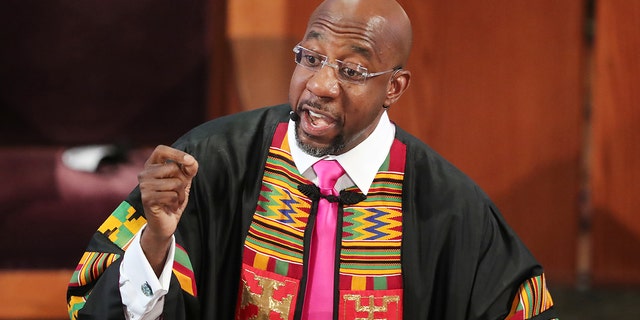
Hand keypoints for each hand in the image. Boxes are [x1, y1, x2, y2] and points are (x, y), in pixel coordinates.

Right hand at [138, 145, 198, 273]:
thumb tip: (191, 162)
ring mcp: (144, 186)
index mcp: (152, 166)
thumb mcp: (184, 181)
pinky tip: (169, 206)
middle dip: (182, 181)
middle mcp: (144, 173)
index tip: (190, 161)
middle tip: (177, 191)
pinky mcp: (147, 198)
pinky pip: (171, 195)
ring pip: (174, 182)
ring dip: (180, 194)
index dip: (176, 153)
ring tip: (173, 200)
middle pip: (172, 168)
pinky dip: (176, 202)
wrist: (165, 222)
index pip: (161, 150)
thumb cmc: (173, 199)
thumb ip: (188, 169)